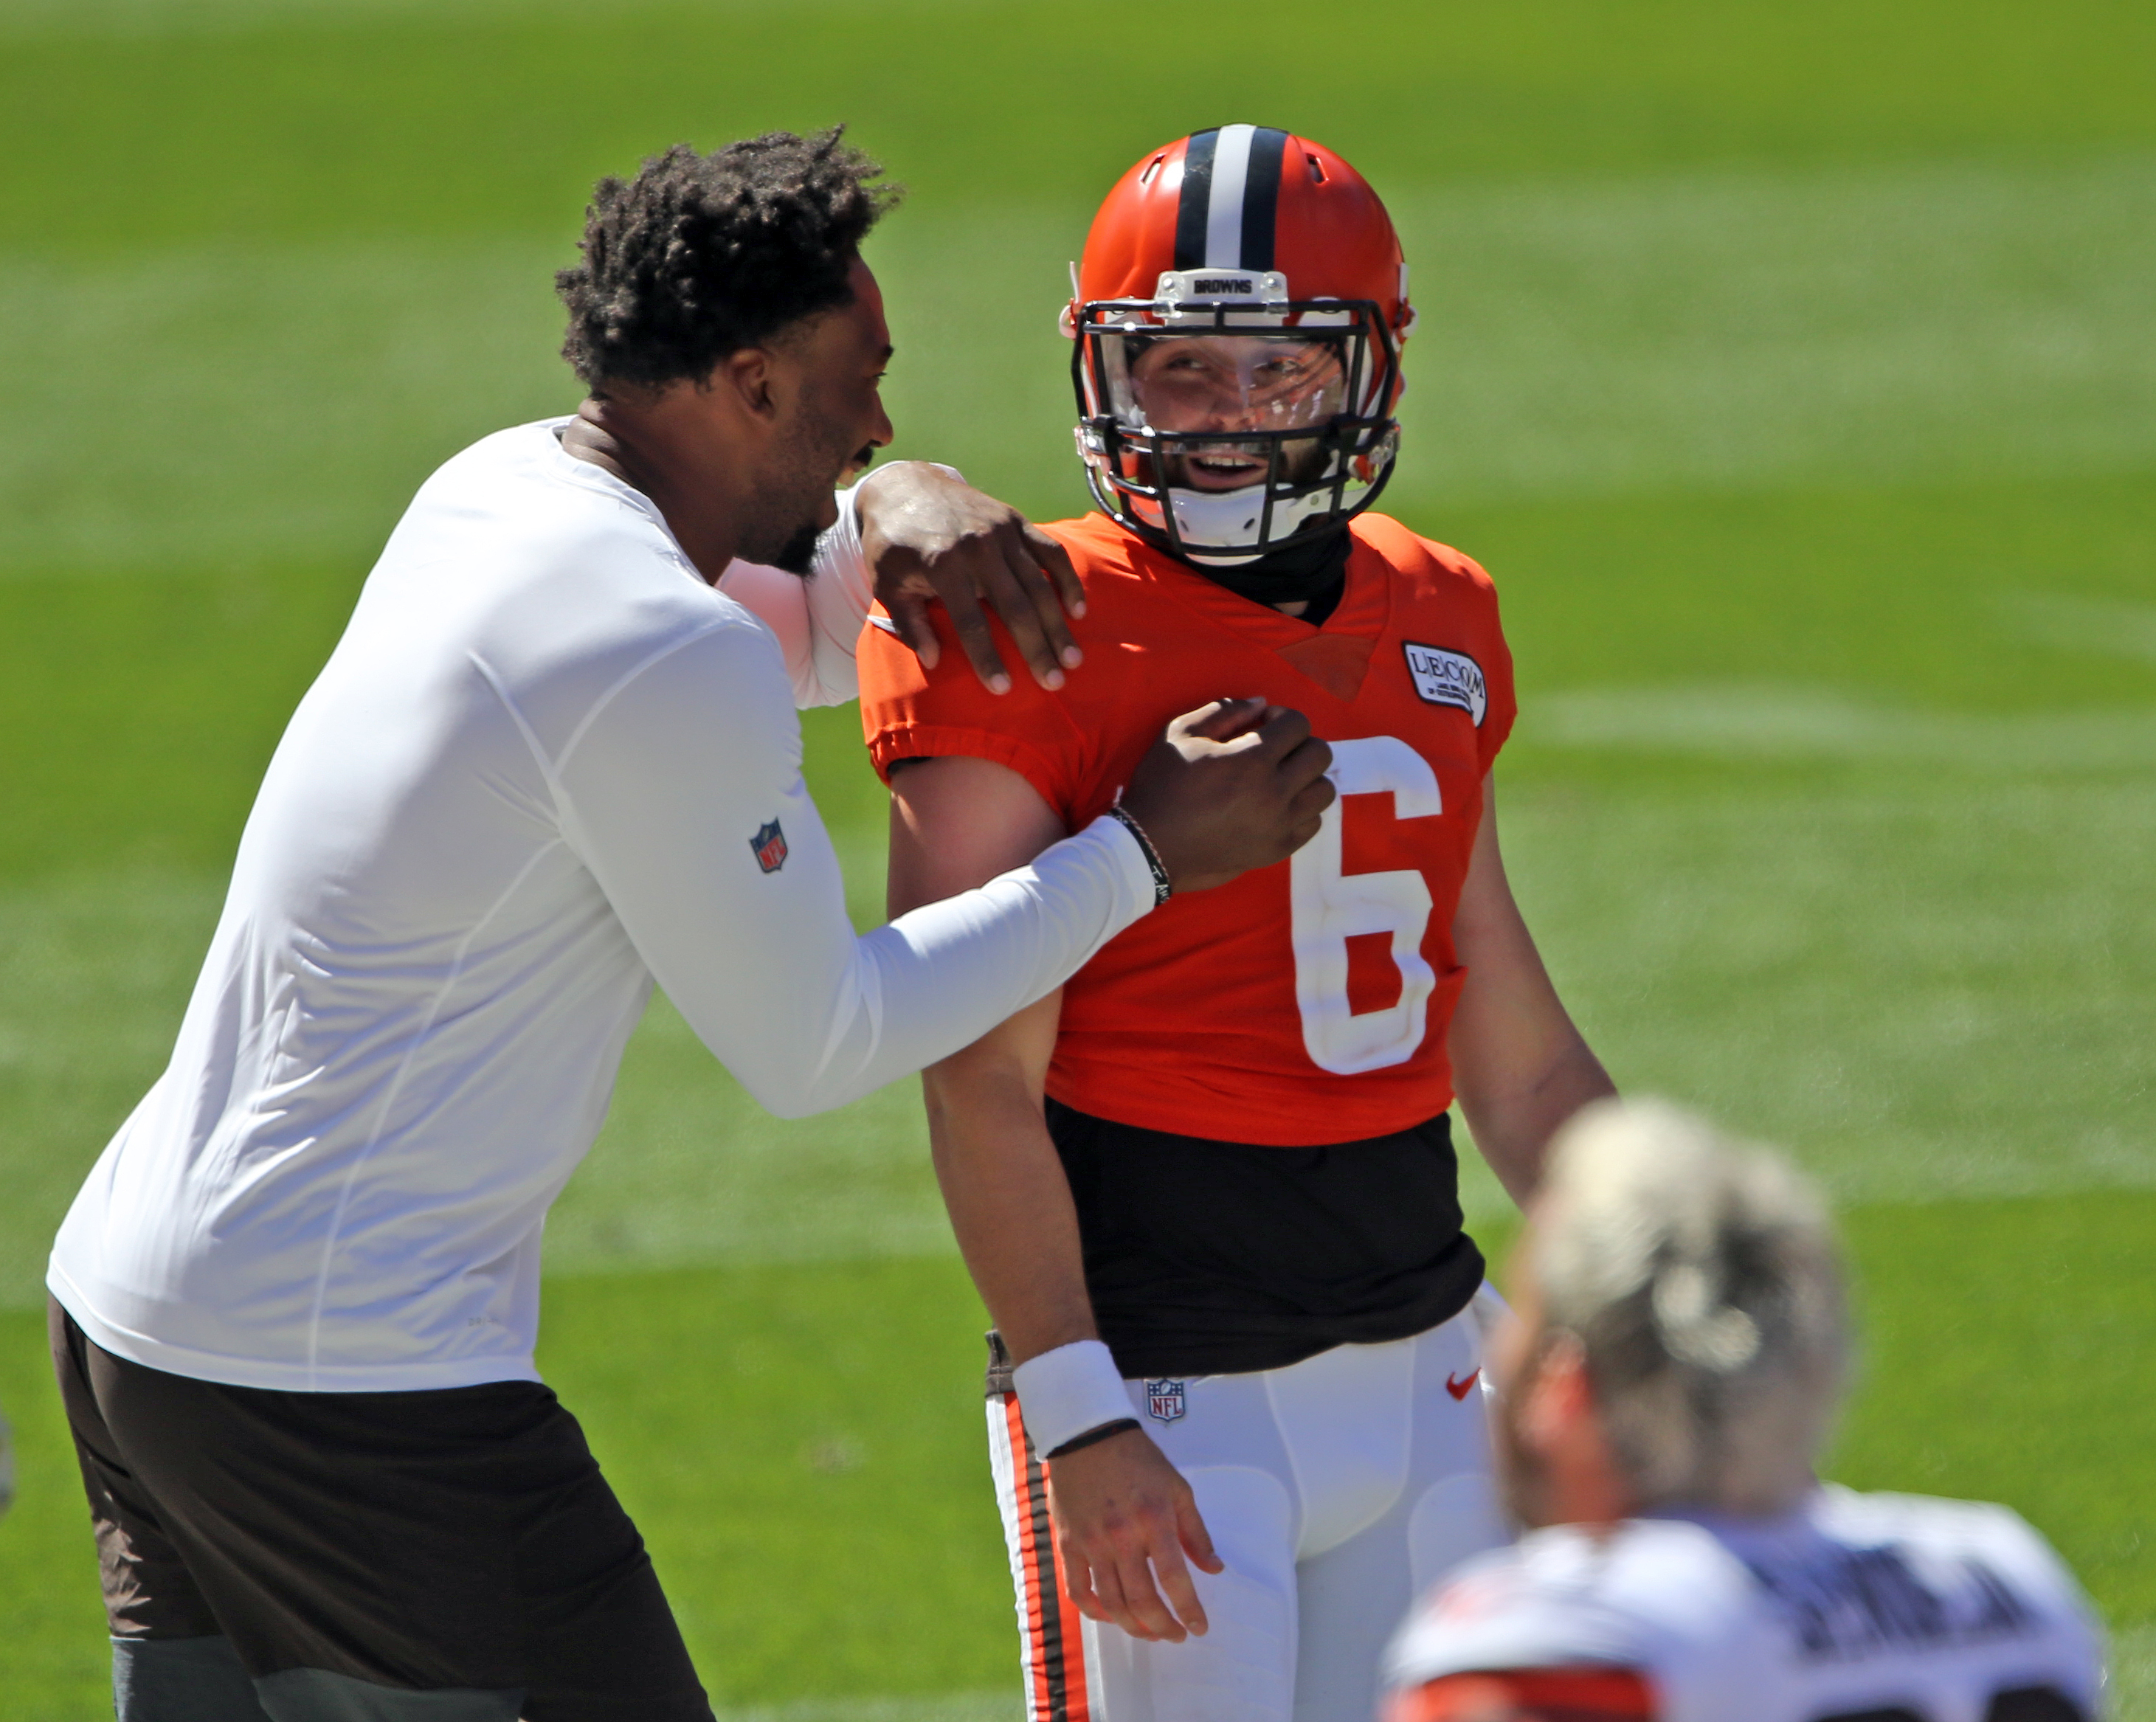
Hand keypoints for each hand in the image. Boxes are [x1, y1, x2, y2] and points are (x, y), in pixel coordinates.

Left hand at [856, 463, 1086, 693]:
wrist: (904, 486)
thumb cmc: (893, 543)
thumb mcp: (887, 583)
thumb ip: (909, 623)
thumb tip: (933, 661)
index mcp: (942, 564)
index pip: (970, 622)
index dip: (987, 657)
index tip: (1002, 689)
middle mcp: (977, 546)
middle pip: (1015, 606)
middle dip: (1036, 648)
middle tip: (1053, 682)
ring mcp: (1001, 531)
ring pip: (1039, 584)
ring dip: (1058, 625)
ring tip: (1072, 659)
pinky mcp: (1016, 520)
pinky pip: (1051, 552)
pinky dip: (1067, 580)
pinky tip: (1078, 611)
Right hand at [1046, 1428, 1221, 1642]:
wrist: (1088, 1436)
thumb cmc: (1140, 1461)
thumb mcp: (1177, 1488)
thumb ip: (1196, 1532)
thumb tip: (1214, 1569)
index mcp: (1154, 1520)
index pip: (1174, 1579)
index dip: (1189, 1610)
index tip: (1199, 1628)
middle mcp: (1122, 1537)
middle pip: (1142, 1600)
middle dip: (1163, 1627)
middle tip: (1176, 1635)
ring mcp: (1091, 1543)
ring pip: (1111, 1602)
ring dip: (1133, 1627)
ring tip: (1149, 1633)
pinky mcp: (1068, 1544)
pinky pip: (1078, 1590)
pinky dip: (1094, 1611)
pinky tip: (1110, 1616)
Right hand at [1118, 699, 1335, 892]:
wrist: (1150, 848)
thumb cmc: (1161, 786)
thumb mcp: (1181, 734)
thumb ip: (1224, 711)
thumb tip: (1261, 703)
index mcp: (1253, 760)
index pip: (1299, 725)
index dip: (1282, 717)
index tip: (1263, 724)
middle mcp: (1275, 792)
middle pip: (1320, 755)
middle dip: (1300, 743)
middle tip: (1274, 749)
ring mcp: (1280, 824)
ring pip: (1324, 791)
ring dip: (1306, 777)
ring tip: (1281, 779)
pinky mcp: (1277, 849)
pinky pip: (1313, 823)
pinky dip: (1302, 809)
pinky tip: (1278, 806)